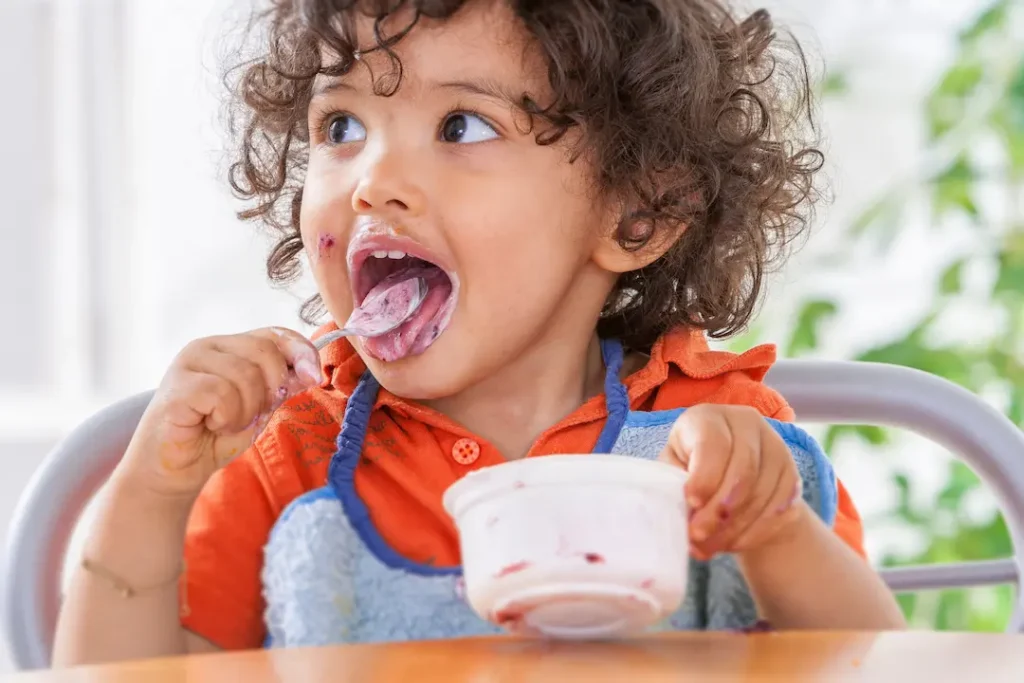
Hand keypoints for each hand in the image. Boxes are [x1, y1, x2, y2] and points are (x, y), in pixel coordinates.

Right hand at [118, 327, 321, 498]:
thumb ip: (280, 386)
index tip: (314, 377)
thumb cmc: (213, 437)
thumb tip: (310, 371)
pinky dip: (227, 418)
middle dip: (270, 391)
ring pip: (246, 375)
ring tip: (224, 423)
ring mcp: (188, 363)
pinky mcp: (176, 386)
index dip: (300, 351)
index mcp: (229, 346)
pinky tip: (211, 425)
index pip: (274, 333)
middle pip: (265, 351)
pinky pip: (223, 394)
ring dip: (246, 411)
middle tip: (249, 415)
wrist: (175, 470)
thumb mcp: (258, 408)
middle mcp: (207, 346)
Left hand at [657, 404, 806, 559]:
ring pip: (762, 493)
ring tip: (708, 547)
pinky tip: (732, 543)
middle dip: (718, 510)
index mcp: (710, 417)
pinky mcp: (792, 474)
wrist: (727, 474)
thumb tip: (677, 515)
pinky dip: (754, 532)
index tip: (691, 502)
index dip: (704, 476)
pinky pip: (779, 509)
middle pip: (742, 470)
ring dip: (734, 528)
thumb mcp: (672, 467)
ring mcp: (776, 448)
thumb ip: (673, 484)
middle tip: (698, 536)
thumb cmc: (688, 467)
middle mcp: (747, 424)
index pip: (713, 444)